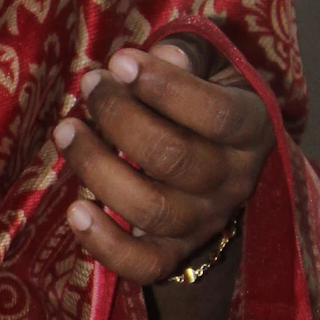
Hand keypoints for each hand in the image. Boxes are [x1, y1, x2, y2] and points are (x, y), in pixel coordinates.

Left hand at [52, 36, 271, 286]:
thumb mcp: (211, 66)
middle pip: (173, 158)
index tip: (120, 61)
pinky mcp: (177, 253)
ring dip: (98, 168)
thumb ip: (190, 55)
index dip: (165, 87)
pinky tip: (76, 211)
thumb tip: (163, 55)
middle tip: (89, 85)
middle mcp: (234, 179)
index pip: (216, 113)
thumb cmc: (204, 96)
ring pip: (151, 208)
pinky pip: (143, 265)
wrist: (217, 158)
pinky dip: (105, 244)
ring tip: (67, 131)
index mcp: (253, 127)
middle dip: (120, 118)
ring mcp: (206, 220)